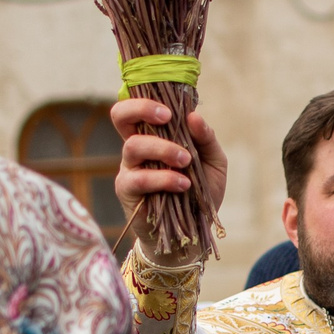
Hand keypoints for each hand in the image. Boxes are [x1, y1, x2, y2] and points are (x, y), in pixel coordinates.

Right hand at [111, 98, 228, 253]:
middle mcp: (137, 147)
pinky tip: (183, 184)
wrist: (191, 233)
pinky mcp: (127, 191)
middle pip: (120, 115)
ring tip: (186, 162)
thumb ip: (206, 139)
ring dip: (163, 149)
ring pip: (133, 146)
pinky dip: (163, 178)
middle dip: (141, 109)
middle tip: (167, 118)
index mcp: (155, 135)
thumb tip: (194, 116)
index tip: (171, 110)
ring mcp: (129, 168)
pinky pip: (139, 178)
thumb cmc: (200, 193)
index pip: (139, 107)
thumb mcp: (213, 163)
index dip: (146, 99)